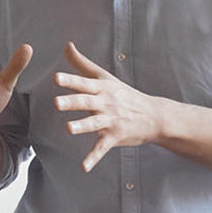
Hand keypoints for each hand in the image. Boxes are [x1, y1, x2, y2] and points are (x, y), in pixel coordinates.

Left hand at [54, 41, 163, 171]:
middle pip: (86, 102)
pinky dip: (93, 158)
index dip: (70, 80)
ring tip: (68, 128)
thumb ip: (82, 64)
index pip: (83, 83)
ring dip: (81, 126)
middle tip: (57, 102)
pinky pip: (102, 148)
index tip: (57, 78)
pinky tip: (83, 167)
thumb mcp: (105, 78)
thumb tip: (67, 45)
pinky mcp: (115, 137)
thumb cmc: (124, 95)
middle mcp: (106, 103)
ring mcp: (111, 120)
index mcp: (102, 89)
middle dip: (72, 102)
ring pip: (94, 123)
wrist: (154, 115)